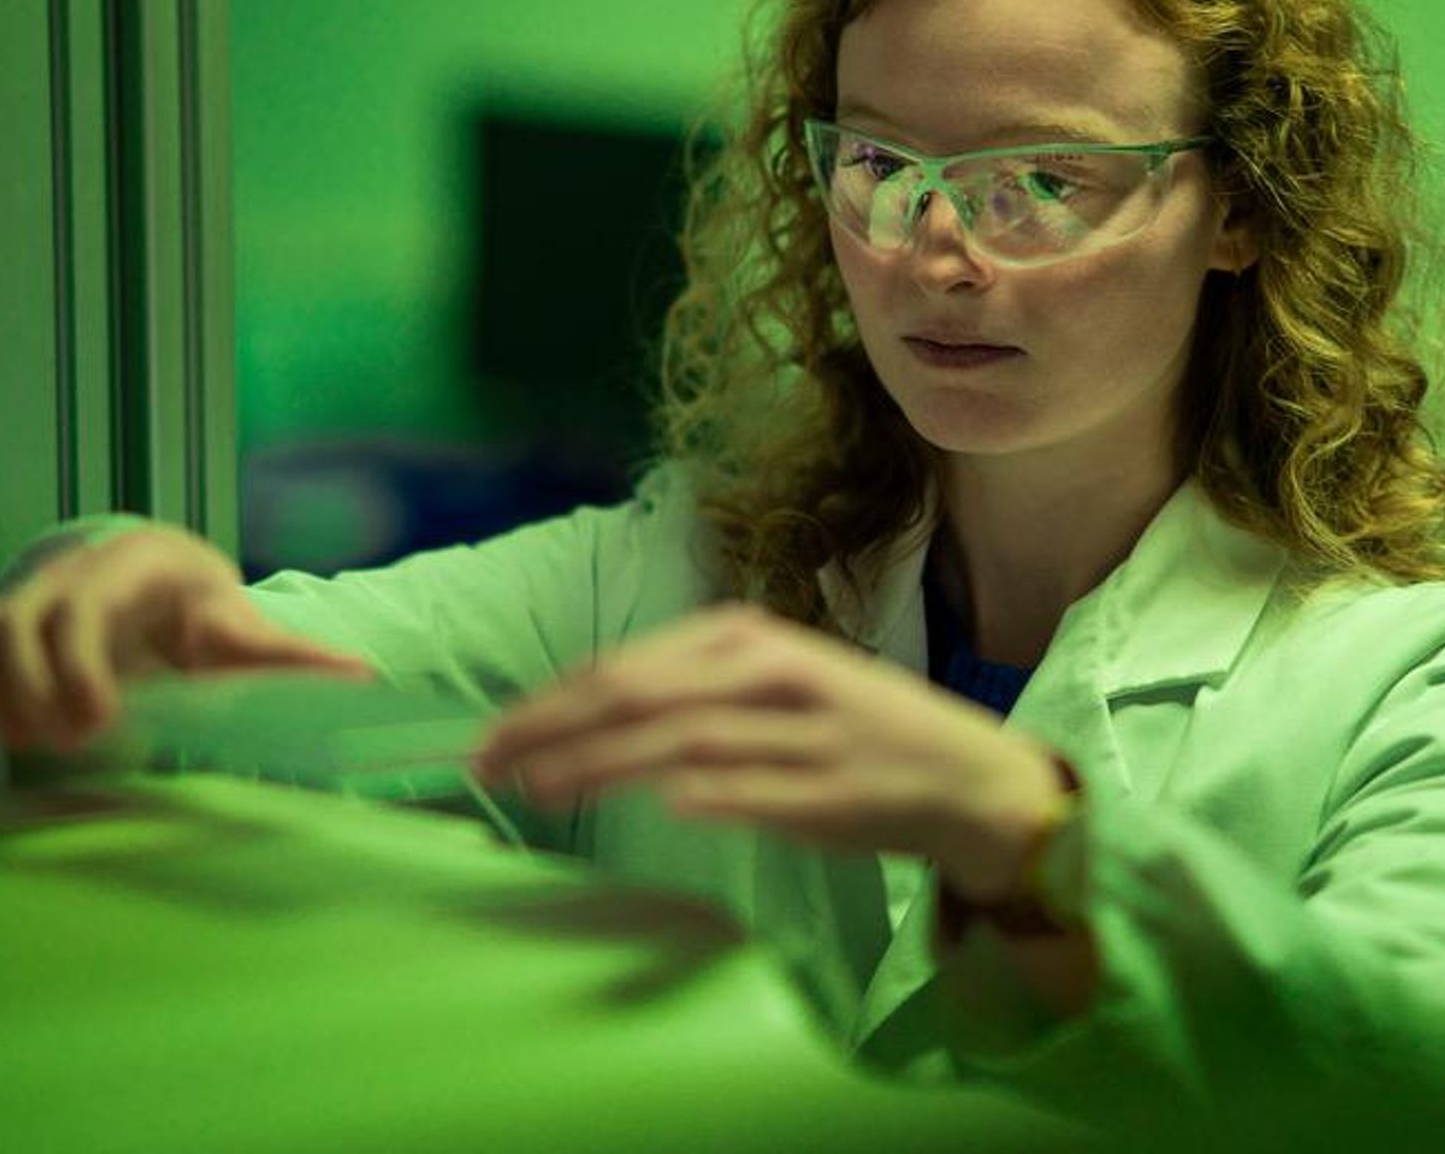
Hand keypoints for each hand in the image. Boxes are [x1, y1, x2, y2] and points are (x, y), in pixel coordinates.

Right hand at [0, 526, 376, 753]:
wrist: (160, 578)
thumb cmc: (205, 610)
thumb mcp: (248, 628)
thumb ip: (293, 657)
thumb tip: (362, 676)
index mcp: (129, 571)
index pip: (82, 607)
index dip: (77, 666)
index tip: (97, 723)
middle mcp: (64, 575)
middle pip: (13, 622)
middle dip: (26, 689)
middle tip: (61, 743)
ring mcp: (20, 596)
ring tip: (16, 739)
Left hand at [468, 603, 1066, 897]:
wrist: (959, 774)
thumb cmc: (845, 727)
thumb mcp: (767, 682)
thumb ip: (685, 692)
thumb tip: (580, 718)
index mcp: (747, 638)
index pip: (623, 667)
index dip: (547, 702)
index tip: (489, 738)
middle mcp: (769, 673)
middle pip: (636, 696)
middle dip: (551, 730)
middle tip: (485, 766)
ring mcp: (801, 732)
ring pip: (680, 741)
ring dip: (599, 766)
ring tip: (537, 791)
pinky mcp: (829, 791)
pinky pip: (751, 790)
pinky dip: (701, 794)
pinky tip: (657, 805)